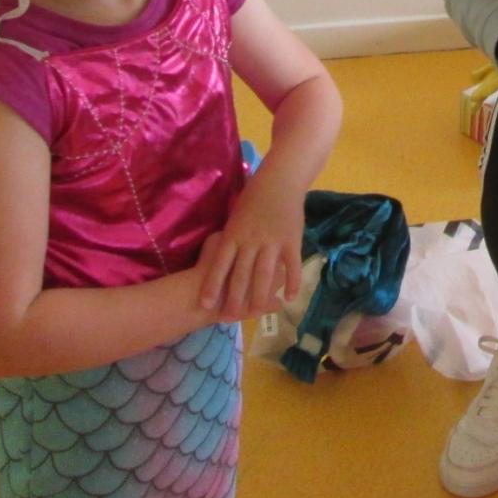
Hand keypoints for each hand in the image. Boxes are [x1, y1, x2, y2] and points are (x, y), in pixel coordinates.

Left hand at [197, 171, 304, 321]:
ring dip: (260, 295)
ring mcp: (273, 241)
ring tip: (256, 313)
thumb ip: (230, 237)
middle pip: (241, 273)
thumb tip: (218, 256)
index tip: (205, 305)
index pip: (221, 264)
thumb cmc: (254, 196)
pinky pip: (291, 265)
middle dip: (234, 298)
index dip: (212, 285)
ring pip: (265, 273)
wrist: (281, 179)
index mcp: (235, 234)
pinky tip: (289, 297)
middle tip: (229, 318)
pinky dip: (291, 281)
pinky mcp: (292, 240)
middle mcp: (252, 240)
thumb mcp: (236, 216)